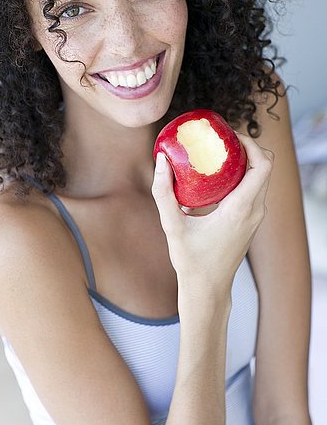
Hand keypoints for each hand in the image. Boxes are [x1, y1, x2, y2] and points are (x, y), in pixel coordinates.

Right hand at [151, 131, 273, 291]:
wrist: (207, 289)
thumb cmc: (191, 261)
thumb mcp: (172, 225)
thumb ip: (163, 192)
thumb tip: (160, 160)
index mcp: (240, 209)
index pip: (262, 165)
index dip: (251, 144)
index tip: (230, 135)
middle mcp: (254, 211)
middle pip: (265, 167)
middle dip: (247, 148)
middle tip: (221, 140)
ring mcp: (255, 217)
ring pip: (261, 178)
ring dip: (246, 162)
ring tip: (219, 154)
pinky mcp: (251, 222)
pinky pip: (255, 190)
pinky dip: (243, 176)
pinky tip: (218, 177)